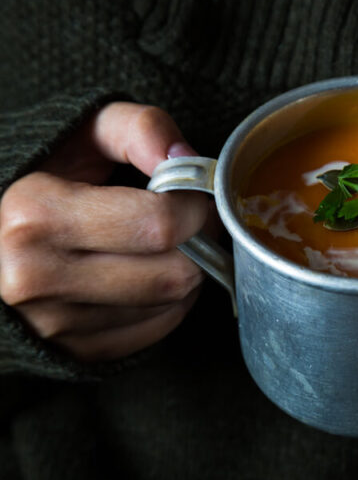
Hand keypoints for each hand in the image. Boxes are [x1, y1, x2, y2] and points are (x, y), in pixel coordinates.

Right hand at [0, 103, 208, 360]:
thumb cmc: (47, 180)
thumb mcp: (84, 137)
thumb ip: (139, 129)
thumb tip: (189, 158)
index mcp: (35, 216)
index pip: (160, 223)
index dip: (196, 207)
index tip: (194, 196)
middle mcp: (36, 277)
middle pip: (174, 272)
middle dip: (200, 242)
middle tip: (194, 221)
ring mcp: (54, 323)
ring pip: (172, 303)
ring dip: (189, 271)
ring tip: (168, 244)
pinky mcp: (75, 350)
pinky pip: (157, 329)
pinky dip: (170, 302)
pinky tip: (149, 273)